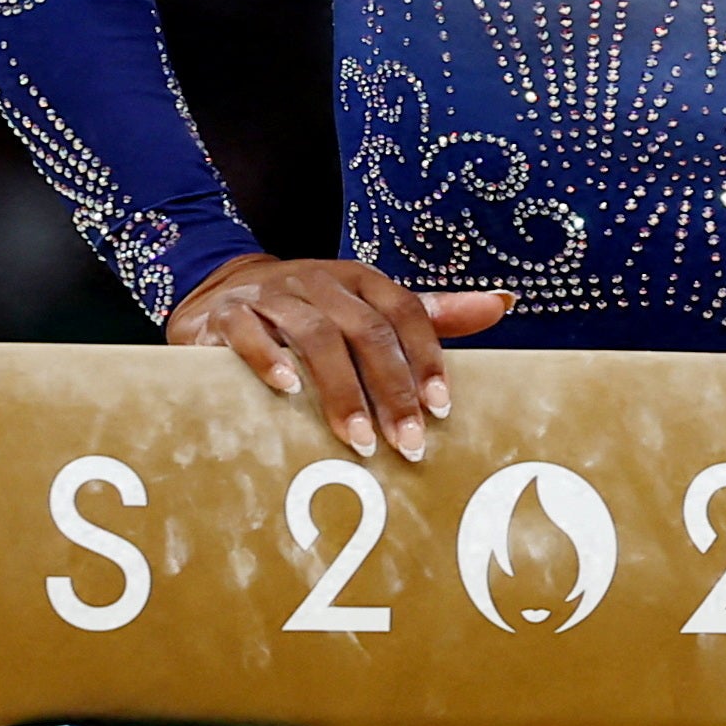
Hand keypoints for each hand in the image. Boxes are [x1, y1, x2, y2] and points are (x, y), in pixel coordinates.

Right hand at [172, 255, 513, 465]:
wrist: (223, 291)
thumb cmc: (313, 310)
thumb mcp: (369, 307)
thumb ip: (432, 314)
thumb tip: (501, 304)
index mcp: (360, 280)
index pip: (405, 312)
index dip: (426, 359)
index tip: (441, 409)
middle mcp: (320, 281)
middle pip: (366, 331)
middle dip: (391, 391)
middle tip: (407, 444)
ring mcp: (274, 296)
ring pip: (315, 337)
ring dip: (341, 391)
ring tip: (357, 440)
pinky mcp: (230, 315)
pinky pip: (250, 332)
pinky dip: (269, 359)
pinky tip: (287, 391)